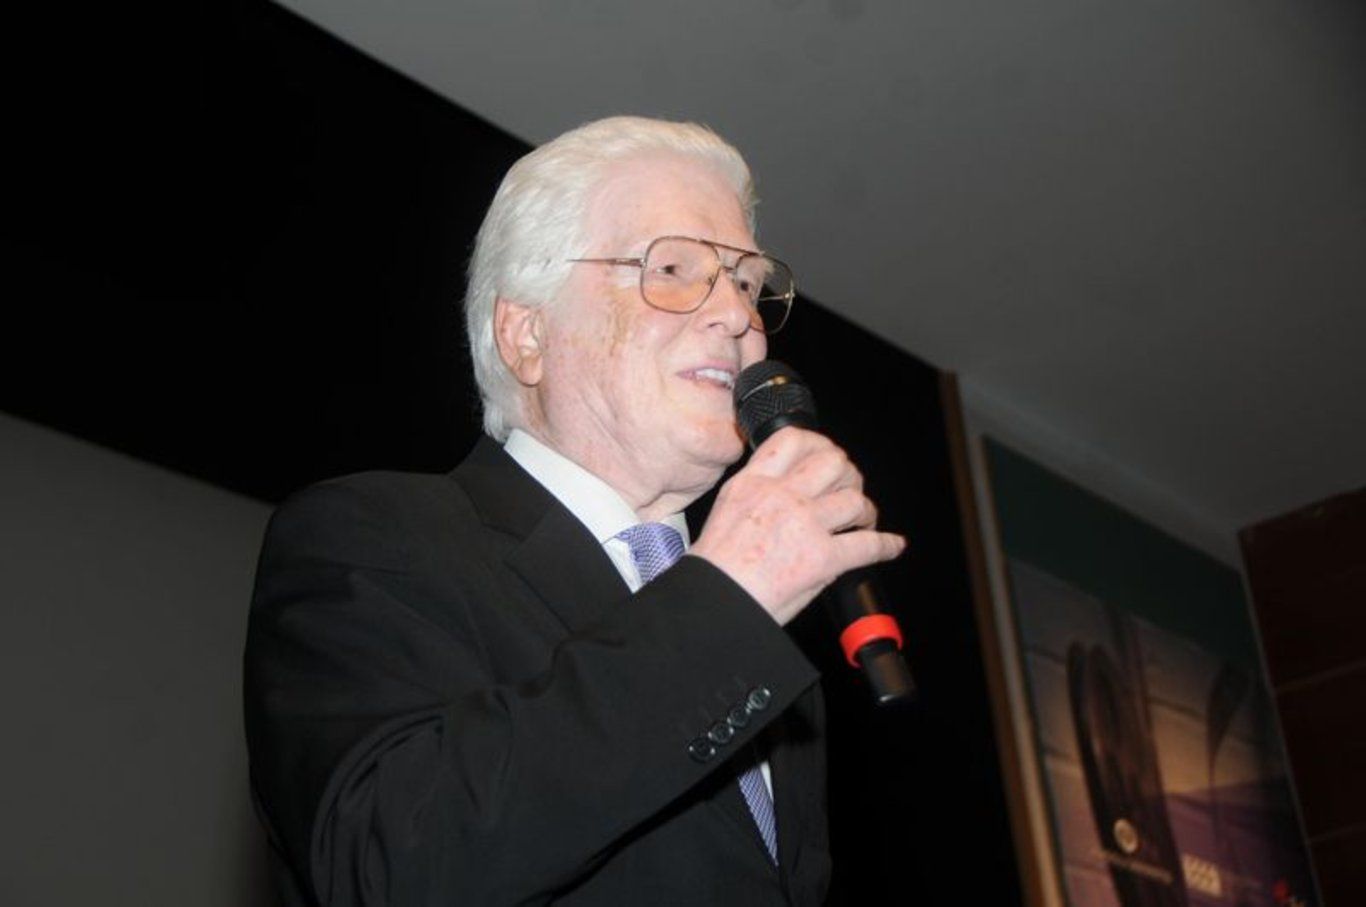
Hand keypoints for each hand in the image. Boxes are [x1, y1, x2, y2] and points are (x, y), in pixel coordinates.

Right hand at [688, 427, 906, 624]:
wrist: (712, 602)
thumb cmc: (714, 570)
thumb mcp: (728, 513)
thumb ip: (760, 496)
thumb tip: (796, 498)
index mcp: (752, 483)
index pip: (792, 440)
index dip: (818, 443)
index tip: (825, 455)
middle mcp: (780, 495)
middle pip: (833, 462)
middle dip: (847, 475)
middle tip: (848, 491)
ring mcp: (804, 523)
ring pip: (854, 498)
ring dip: (864, 510)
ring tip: (863, 521)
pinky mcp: (822, 557)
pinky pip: (868, 544)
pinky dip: (886, 545)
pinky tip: (892, 546)